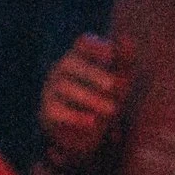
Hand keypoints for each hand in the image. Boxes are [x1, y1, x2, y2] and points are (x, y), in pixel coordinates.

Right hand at [39, 35, 128, 168]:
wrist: (85, 135)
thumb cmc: (104, 99)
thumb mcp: (119, 82)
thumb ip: (124, 61)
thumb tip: (127, 38)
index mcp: (80, 57)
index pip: (83, 43)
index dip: (94, 46)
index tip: (110, 54)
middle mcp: (61, 70)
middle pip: (70, 63)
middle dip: (93, 73)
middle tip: (114, 86)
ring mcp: (51, 90)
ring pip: (64, 87)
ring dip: (90, 97)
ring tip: (113, 109)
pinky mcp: (47, 112)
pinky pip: (56, 110)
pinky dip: (75, 116)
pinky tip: (94, 122)